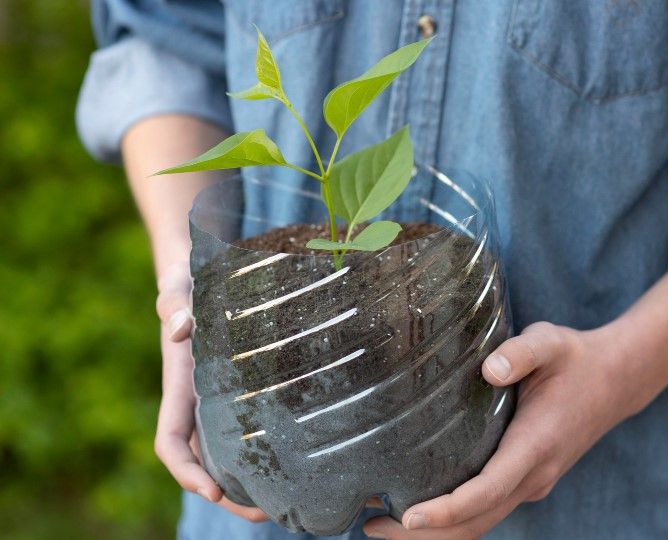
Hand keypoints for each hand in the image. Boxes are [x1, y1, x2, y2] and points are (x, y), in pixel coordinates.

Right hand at [153, 261, 267, 521]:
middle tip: (267, 514)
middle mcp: (198, 400)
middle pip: (205, 462)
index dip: (187, 472)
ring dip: (251, 482)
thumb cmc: (190, 280)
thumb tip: (179, 327)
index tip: (214, 492)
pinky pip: (252, 428)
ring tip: (288, 503)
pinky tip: (298, 461)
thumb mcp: (181, 287)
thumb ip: (174, 302)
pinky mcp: (245, 388)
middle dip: (228, 494)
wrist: (203, 270)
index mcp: (180, 386)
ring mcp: (221, 398)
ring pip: (230, 452)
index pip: (171, 442)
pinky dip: (267, 451)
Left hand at [363, 322, 633, 538]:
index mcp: (535, 446)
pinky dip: (452, 520)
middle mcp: (533, 476)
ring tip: (380, 524)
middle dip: (424, 535)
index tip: (408, 516)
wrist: (616, 380)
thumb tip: (489, 369)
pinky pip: (486, 511)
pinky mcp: (525, 480)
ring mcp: (531, 483)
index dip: (446, 510)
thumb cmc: (575, 359)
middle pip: (474, 522)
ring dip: (434, 534)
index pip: (486, 491)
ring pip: (479, 524)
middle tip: (369, 526)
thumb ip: (521, 352)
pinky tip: (419, 509)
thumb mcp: (550, 342)